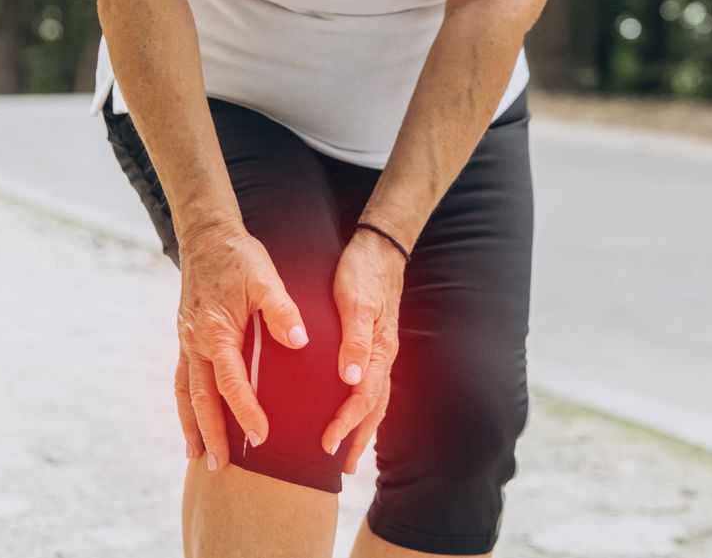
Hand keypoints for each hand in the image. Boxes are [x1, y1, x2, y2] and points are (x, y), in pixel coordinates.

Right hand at [173, 221, 311, 469]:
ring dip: (191, 426)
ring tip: (198, 456)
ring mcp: (186, 341)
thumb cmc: (239, 257)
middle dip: (211, 434)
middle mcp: (195, 342)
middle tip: (220, 466)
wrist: (207, 236)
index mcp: (216, 332)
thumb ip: (281, 311)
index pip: (231, 382)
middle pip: (200, 399)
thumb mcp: (265, 278)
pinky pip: (181, 379)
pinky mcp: (185, 338)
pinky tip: (191, 419)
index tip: (261, 436)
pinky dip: (184, 404)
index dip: (245, 411)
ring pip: (184, 393)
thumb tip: (299, 342)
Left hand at [321, 225, 408, 473]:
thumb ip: (356, 340)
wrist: (380, 246)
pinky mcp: (375, 343)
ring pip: (377, 398)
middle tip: (341, 465)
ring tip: (350, 451)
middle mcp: (384, 354)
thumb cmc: (363, 272)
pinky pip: (373, 384)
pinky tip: (353, 409)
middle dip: (359, 437)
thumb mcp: (356, 302)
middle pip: (375, 406)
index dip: (346, 423)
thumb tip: (352, 380)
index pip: (364, 398)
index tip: (327, 444)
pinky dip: (365, 405)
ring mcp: (382, 350)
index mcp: (380, 348)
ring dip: (364, 426)